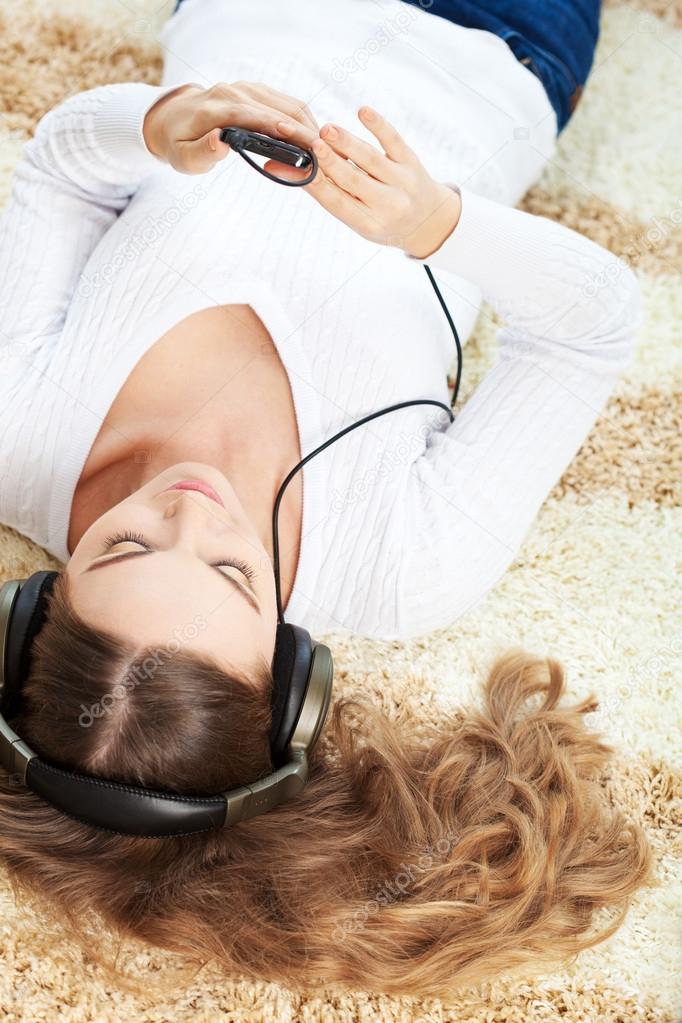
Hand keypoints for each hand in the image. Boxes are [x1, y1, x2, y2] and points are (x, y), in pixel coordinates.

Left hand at [143, 81, 319, 173]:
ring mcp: (247, 88)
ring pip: (289, 104)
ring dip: (309, 126)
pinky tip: (312, 139)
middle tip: (329, 157)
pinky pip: (285, 103)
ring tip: (325, 151)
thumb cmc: (178, 144)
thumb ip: (202, 153)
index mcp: (219, 108)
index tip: (313, 150)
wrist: (171, 118)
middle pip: (282, 109)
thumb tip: (221, 143)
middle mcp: (235, 92)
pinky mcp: (255, 91)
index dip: (290, 134)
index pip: (262, 119)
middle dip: (308, 133)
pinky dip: (301, 120)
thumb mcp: (183, 158)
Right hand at [275, 106, 461, 257]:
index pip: (336, 202)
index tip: (298, 166)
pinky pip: (394, 141)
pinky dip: (379, 126)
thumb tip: (282, 167)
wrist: (428, 222)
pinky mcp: (411, 162)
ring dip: (349, 143)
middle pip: (353, 180)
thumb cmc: (381, 219)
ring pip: (371, 160)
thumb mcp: (355, 216)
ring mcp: (402, 183)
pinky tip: (363, 111)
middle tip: (312, 143)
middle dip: (332, 161)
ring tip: (328, 129)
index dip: (316, 184)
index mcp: (367, 223)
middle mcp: (386, 205)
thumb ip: (325, 192)